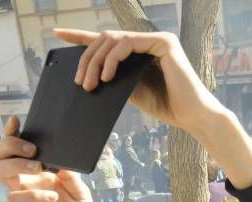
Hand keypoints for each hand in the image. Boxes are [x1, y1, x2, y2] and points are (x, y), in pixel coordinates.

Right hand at [0, 117, 109, 201]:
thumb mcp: (82, 193)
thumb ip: (73, 179)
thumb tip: (62, 166)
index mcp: (39, 169)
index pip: (18, 147)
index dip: (12, 133)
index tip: (16, 121)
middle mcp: (26, 178)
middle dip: (9, 145)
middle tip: (31, 150)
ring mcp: (22, 193)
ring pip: (0, 171)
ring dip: (16, 165)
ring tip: (39, 168)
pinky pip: (15, 197)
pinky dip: (33, 194)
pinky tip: (52, 197)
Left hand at [53, 28, 220, 135]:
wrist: (192, 117)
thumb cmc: (168, 107)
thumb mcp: (133, 91)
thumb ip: (117, 78)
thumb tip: (90, 73)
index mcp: (142, 50)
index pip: (108, 41)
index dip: (81, 36)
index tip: (58, 34)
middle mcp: (150, 40)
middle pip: (106, 39)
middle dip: (86, 58)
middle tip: (78, 81)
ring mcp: (157, 39)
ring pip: (113, 39)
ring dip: (95, 61)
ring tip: (88, 83)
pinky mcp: (163, 43)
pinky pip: (127, 43)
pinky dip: (112, 59)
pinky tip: (106, 75)